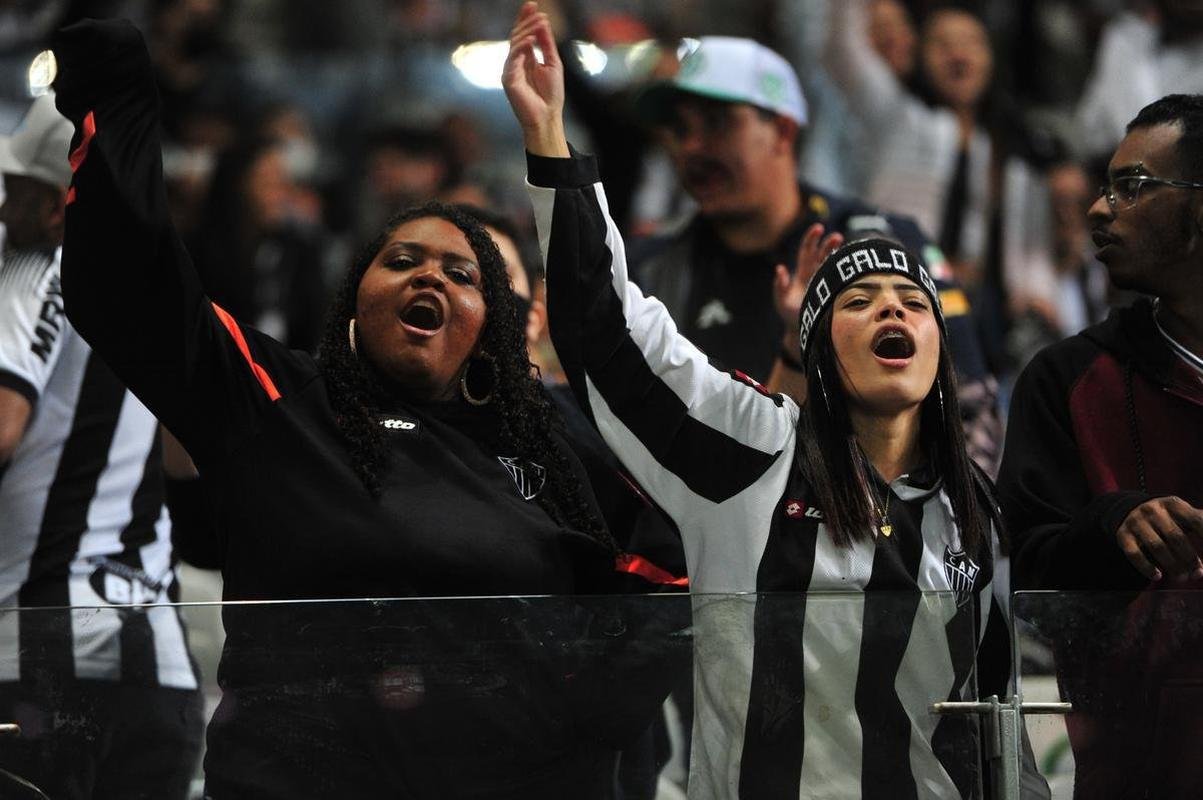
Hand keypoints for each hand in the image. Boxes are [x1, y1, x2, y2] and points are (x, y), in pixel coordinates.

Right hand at [502, 2, 568, 156]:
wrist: (547, 117)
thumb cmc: (551, 95)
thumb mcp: (553, 64)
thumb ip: (547, 44)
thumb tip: (543, 23)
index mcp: (526, 59)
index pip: (524, 34)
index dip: (527, 19)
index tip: (533, 5)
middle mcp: (516, 62)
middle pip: (517, 35)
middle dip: (525, 20)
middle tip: (534, 7)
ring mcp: (510, 69)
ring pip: (514, 43)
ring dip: (527, 30)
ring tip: (539, 21)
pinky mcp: (508, 78)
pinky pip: (513, 57)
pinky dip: (522, 46)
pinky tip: (531, 38)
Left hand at [774, 223, 842, 352]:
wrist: (803, 330)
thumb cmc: (790, 314)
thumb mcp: (781, 301)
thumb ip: (780, 286)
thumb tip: (779, 268)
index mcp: (803, 272)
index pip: (808, 250)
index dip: (812, 238)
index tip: (819, 227)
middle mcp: (817, 273)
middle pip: (824, 254)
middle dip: (830, 244)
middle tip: (837, 237)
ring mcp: (828, 282)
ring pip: (835, 265)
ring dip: (841, 257)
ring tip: (849, 253)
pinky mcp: (836, 292)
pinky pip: (844, 279)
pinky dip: (850, 273)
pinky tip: (856, 269)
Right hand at [1116, 496, 1202, 580]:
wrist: (1129, 511)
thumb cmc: (1167, 518)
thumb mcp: (1183, 514)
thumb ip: (1201, 522)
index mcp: (1173, 504)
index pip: (1196, 521)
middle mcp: (1153, 510)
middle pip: (1176, 537)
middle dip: (1189, 558)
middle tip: (1197, 574)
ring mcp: (1136, 522)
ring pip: (1156, 546)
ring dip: (1172, 565)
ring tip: (1182, 578)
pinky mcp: (1123, 535)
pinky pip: (1134, 553)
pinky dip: (1146, 567)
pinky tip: (1157, 576)